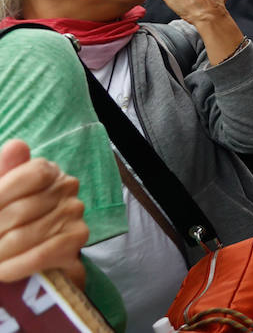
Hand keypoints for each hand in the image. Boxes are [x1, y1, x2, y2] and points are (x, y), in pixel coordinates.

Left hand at [0, 140, 87, 286]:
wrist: (24, 254)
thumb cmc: (8, 220)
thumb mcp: (1, 196)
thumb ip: (3, 172)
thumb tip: (16, 146)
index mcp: (46, 170)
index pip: (28, 176)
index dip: (1, 196)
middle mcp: (66, 186)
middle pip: (20, 211)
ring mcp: (75, 212)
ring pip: (27, 235)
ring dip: (0, 253)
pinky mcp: (78, 239)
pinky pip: (43, 254)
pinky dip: (16, 266)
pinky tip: (2, 271)